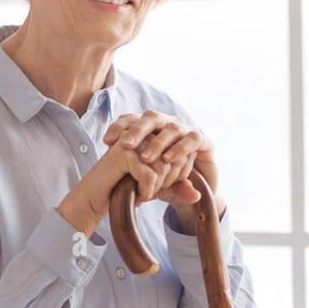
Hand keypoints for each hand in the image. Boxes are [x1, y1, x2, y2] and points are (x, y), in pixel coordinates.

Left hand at [103, 111, 220, 220]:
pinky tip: (168, 159)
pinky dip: (179, 149)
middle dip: (137, 130)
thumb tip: (105, 176)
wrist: (198, 189)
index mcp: (151, 128)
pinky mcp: (203, 141)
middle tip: (125, 146)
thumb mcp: (144, 178)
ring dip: (157, 142)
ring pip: (171, 128)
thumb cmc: (166, 180)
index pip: (133, 119)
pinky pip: (191, 140)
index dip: (119, 127)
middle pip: (151, 118)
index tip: (107, 141)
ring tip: (145, 159)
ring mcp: (187, 130)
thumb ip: (131, 173)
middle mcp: (168, 124)